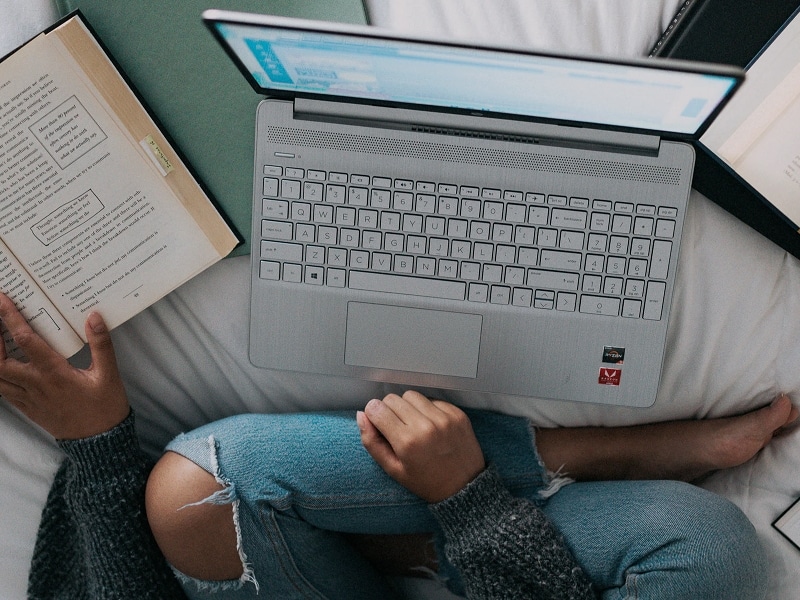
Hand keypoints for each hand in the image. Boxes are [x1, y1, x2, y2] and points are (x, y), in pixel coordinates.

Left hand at [0, 293, 129, 439]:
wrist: (99, 442)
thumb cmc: (105, 407)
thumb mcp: (109, 374)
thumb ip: (100, 344)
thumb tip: (93, 316)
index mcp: (54, 373)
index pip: (25, 340)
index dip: (10, 318)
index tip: (2, 299)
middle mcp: (35, 385)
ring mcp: (28, 399)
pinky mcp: (27, 408)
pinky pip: (3, 390)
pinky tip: (3, 365)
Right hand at [357, 390, 485, 502]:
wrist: (465, 487)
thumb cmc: (427, 482)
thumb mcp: (393, 469)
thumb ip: (372, 442)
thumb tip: (361, 415)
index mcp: (407, 442)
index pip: (377, 408)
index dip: (374, 414)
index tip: (378, 423)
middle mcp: (426, 426)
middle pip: (393, 399)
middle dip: (389, 410)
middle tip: (397, 428)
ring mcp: (444, 418)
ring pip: (412, 395)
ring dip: (408, 407)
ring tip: (414, 425)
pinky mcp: (457, 414)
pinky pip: (432, 400)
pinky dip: (427, 409)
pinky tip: (431, 426)